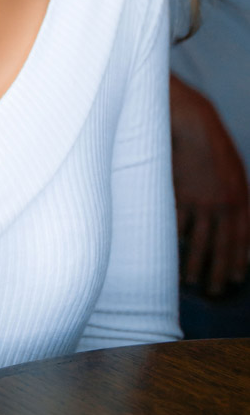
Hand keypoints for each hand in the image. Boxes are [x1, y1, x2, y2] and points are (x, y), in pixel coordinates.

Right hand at [170, 74, 249, 294]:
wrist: (191, 123)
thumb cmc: (211, 145)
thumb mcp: (234, 170)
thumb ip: (236, 196)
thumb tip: (238, 220)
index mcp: (241, 197)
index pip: (243, 238)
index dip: (240, 260)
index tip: (237, 278)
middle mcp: (224, 203)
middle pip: (222, 246)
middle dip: (219, 271)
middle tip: (215, 291)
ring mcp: (200, 201)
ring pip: (199, 242)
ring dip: (195, 265)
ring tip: (192, 281)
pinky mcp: (178, 195)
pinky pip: (177, 226)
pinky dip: (174, 243)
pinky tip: (171, 255)